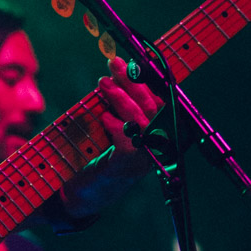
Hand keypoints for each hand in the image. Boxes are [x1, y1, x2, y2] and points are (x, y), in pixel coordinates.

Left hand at [59, 55, 162, 218]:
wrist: (89, 189)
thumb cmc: (105, 151)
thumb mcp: (116, 124)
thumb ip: (123, 104)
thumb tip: (119, 70)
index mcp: (162, 131)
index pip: (159, 99)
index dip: (148, 79)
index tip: (133, 61)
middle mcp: (161, 144)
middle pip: (152, 105)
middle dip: (132, 81)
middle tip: (114, 64)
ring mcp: (147, 156)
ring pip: (140, 118)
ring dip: (121, 97)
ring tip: (104, 83)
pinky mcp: (130, 165)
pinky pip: (126, 139)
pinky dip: (115, 125)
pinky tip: (105, 118)